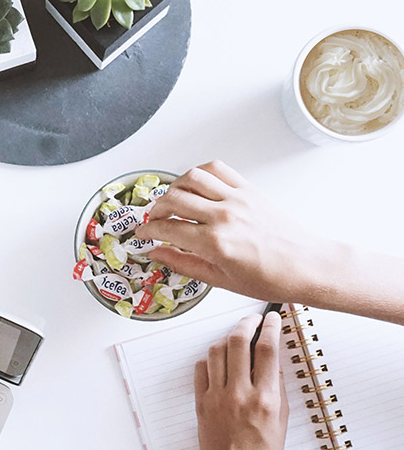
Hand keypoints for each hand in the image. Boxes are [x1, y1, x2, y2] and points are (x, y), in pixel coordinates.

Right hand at [141, 161, 328, 300]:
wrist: (306, 266)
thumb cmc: (271, 278)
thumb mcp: (220, 281)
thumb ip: (184, 264)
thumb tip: (158, 254)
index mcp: (215, 243)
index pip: (167, 228)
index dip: (147, 230)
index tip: (142, 234)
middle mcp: (224, 216)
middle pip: (173, 199)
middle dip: (155, 209)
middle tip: (154, 220)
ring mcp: (237, 199)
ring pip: (192, 177)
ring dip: (174, 187)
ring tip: (171, 201)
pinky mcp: (249, 190)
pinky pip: (218, 169)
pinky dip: (200, 172)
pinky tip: (195, 185)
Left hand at [195, 311, 288, 449]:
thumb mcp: (282, 423)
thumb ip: (277, 390)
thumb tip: (273, 363)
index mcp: (265, 399)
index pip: (268, 350)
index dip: (271, 327)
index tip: (273, 318)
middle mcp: (239, 394)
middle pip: (238, 343)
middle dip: (246, 324)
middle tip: (253, 320)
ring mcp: (216, 398)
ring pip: (216, 352)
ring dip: (227, 339)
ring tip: (236, 340)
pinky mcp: (200, 403)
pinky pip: (201, 370)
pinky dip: (210, 360)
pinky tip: (218, 362)